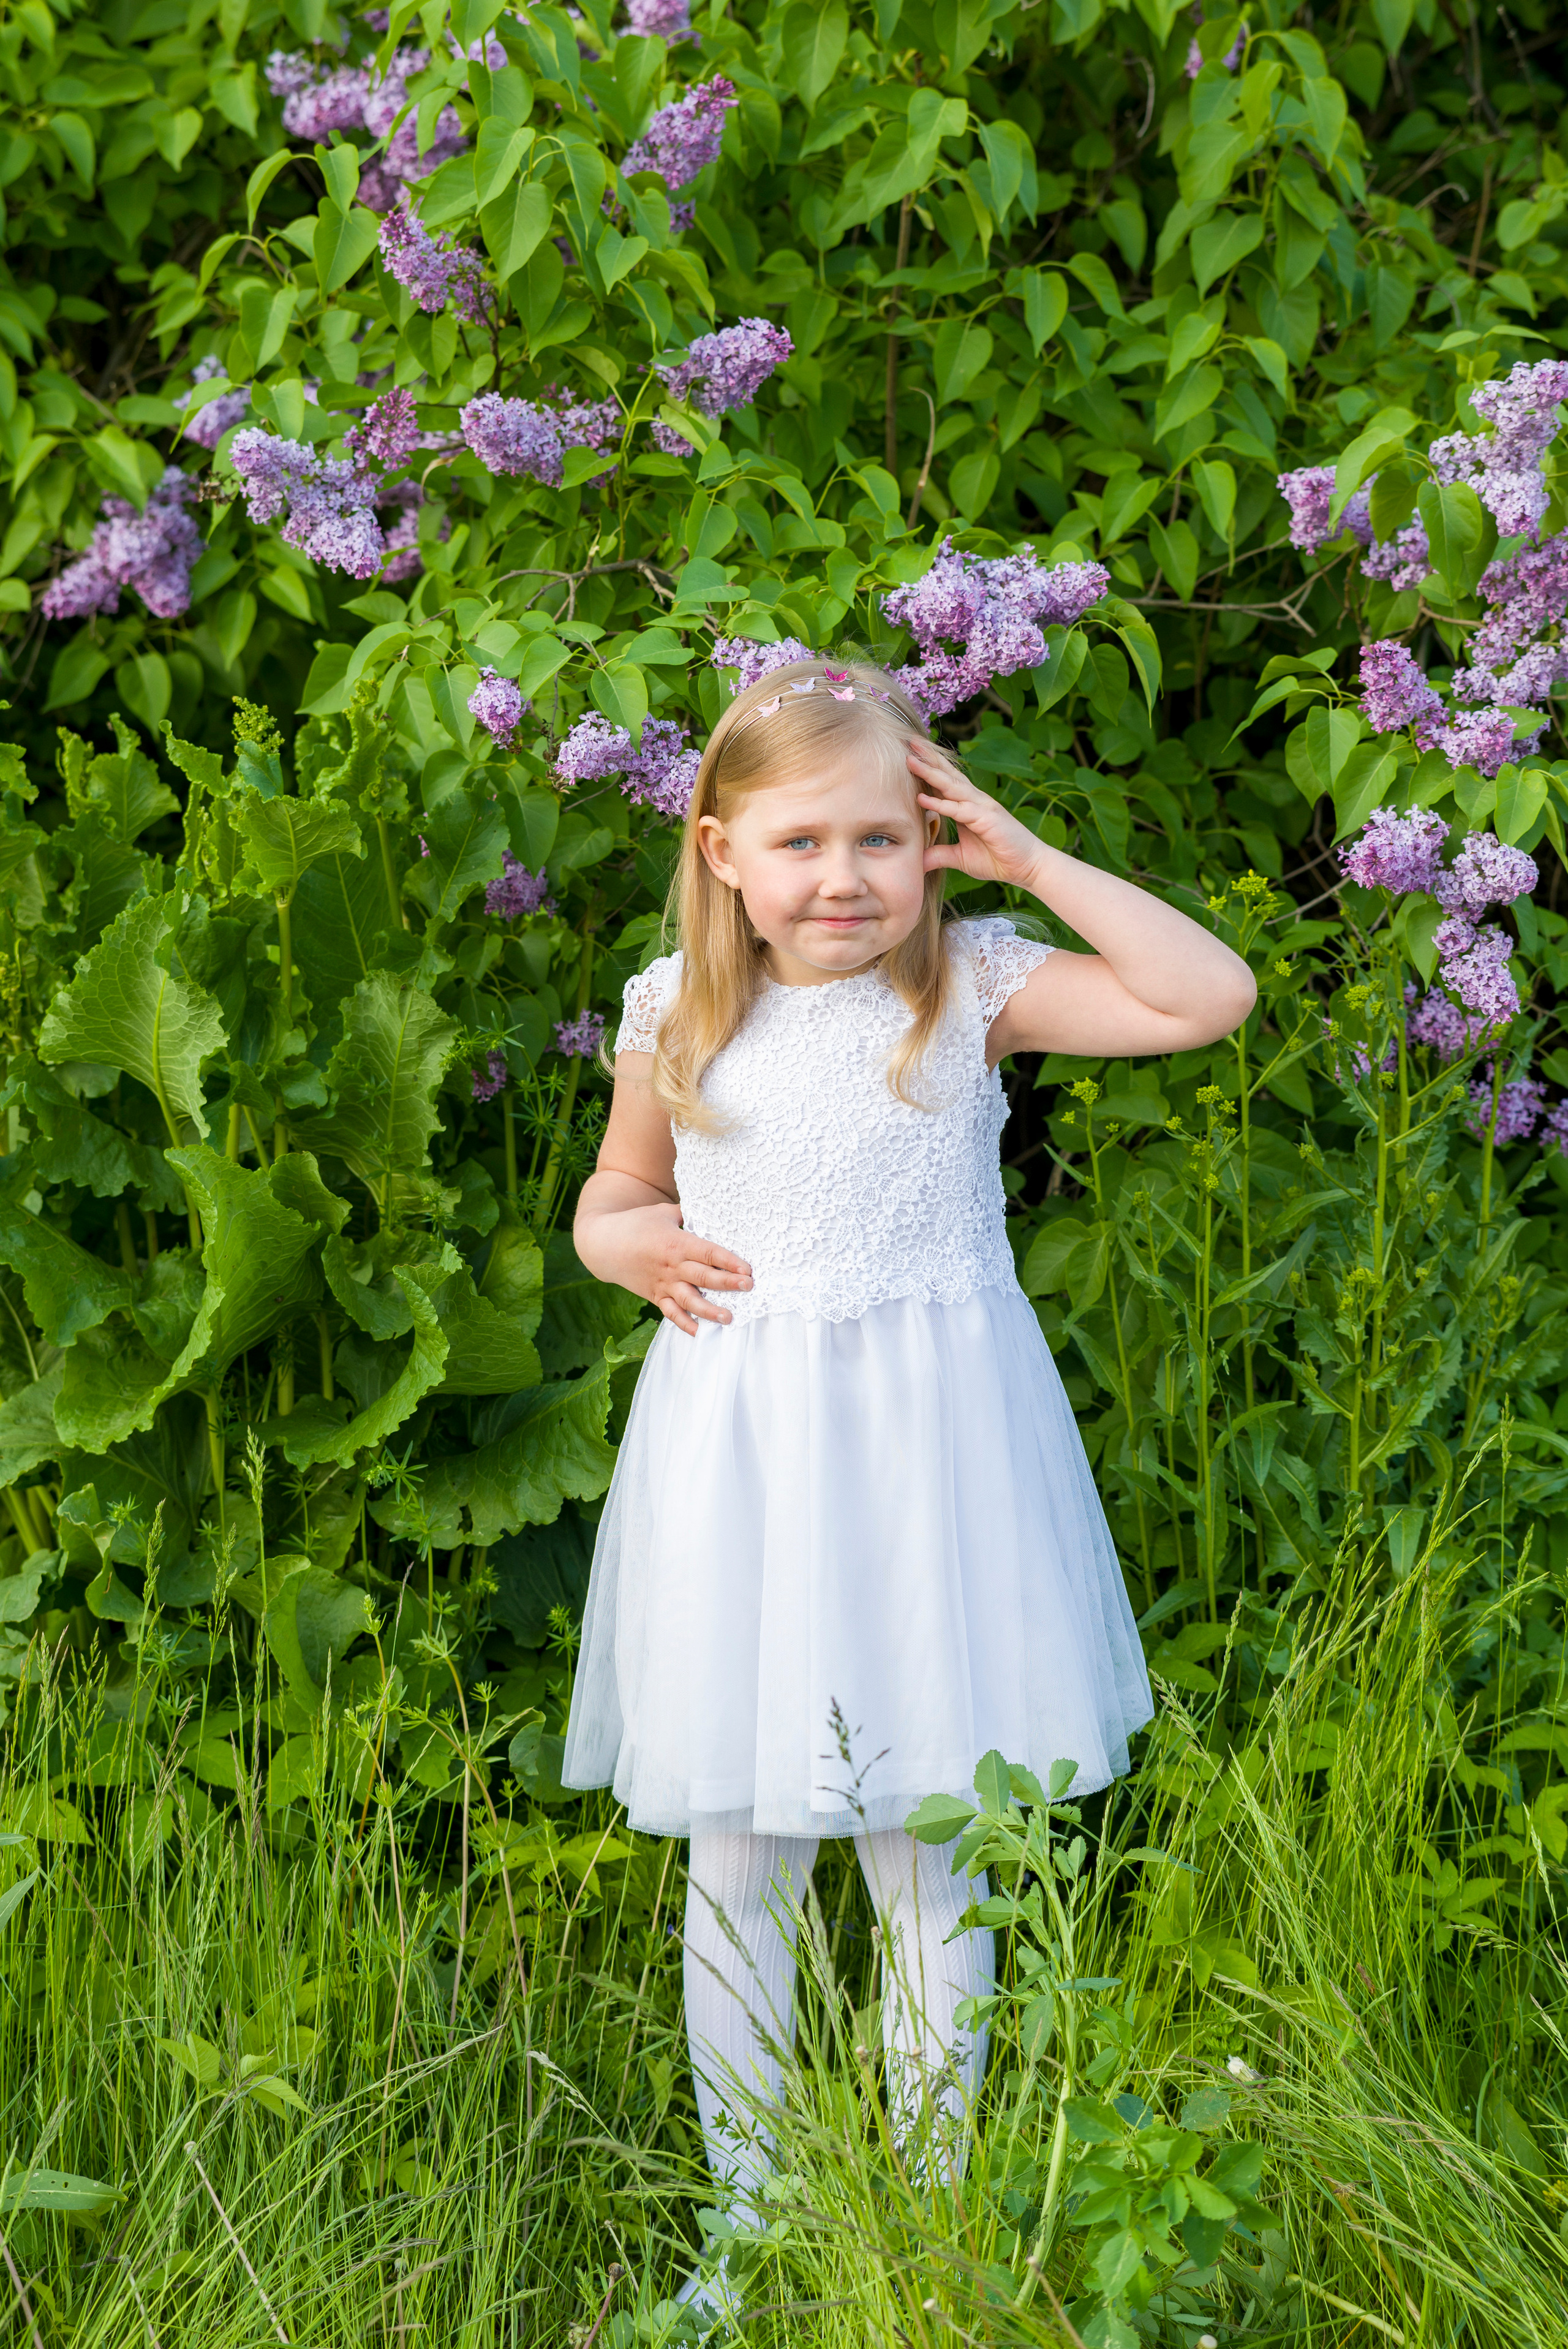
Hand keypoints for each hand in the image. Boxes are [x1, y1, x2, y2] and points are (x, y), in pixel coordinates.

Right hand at [603, 1200, 752, 1336]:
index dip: (729, 1261)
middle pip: (703, 1276)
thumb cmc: (636, 1223)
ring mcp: (663, 1283)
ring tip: (729, 1318)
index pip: (708, 1252)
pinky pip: (670, 1312)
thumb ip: (689, 1213)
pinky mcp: (655, 1295)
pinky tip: (699, 1332)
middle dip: (727, 1283)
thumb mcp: (664, 1212)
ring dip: (709, 1310)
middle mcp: (672, 1266)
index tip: (747, 1269)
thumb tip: (714, 1209)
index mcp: (676, 1243)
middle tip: (748, 1287)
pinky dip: (683, 1323)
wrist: (603, 1244)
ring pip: (689, 1300)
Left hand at [908, 739, 1047, 890]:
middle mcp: (974, 801)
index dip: (927, 769)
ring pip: (951, 786)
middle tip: (909, 742)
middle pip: (947, 776)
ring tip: (910, 760)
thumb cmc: (998, 859)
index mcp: (968, 806)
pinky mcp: (987, 819)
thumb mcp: (960, 858)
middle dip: (927, 759)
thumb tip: (915, 863)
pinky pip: (959, 810)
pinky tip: (921, 798)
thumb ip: (938, 856)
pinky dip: (940, 804)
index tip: (908, 755)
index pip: (944, 784)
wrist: (1028, 867)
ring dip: (930, 772)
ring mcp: (982, 807)